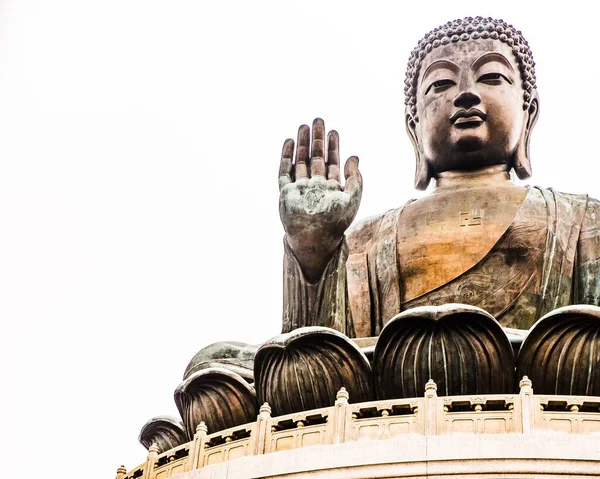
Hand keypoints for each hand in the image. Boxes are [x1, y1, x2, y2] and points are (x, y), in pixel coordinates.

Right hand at [279, 118, 361, 281]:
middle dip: (317, 139)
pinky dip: (286, 156)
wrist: (314, 240)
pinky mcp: (286, 193)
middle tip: (318, 120)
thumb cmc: (335, 223)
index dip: (333, 147)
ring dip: (302, 144)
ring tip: (303, 125)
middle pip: (315, 158)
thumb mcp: (352, 199)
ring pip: (300, 161)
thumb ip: (356, 178)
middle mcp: (315, 186)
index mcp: (331, 188)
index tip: (333, 131)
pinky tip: (289, 142)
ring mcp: (300, 189)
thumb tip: (355, 156)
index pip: (332, 162)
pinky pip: (285, 171)